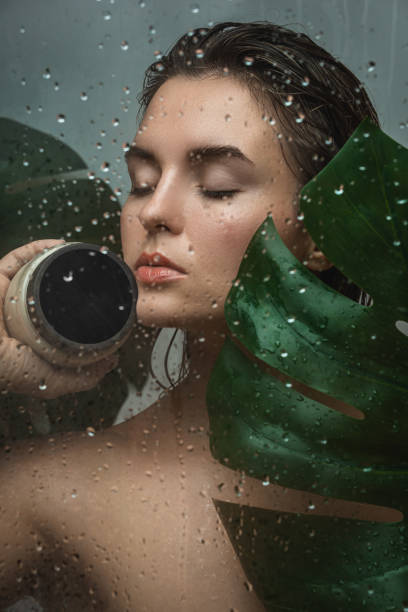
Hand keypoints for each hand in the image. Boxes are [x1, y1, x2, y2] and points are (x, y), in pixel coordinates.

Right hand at [0, 239, 118, 398]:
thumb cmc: (8, 369)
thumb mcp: (50, 382)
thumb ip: (81, 377)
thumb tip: (111, 363)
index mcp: (31, 340)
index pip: (60, 323)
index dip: (82, 312)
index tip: (107, 303)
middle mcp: (20, 316)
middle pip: (51, 293)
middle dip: (73, 283)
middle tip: (99, 277)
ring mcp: (7, 296)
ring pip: (36, 273)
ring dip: (59, 262)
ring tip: (83, 258)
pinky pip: (19, 258)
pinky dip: (38, 249)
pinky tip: (61, 246)